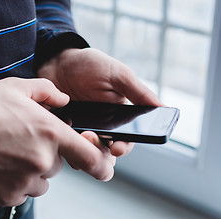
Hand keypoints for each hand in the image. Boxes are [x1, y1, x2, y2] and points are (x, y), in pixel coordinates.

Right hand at [0, 78, 115, 205]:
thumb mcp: (17, 87)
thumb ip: (49, 91)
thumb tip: (64, 100)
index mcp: (50, 134)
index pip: (89, 156)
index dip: (101, 164)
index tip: (104, 169)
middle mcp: (42, 161)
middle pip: (58, 165)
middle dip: (47, 155)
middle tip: (23, 141)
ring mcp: (24, 182)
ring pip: (41, 180)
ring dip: (32, 170)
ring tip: (8, 152)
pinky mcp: (7, 196)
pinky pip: (22, 192)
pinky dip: (15, 182)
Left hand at [37, 48, 162, 155]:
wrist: (57, 62)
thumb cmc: (90, 65)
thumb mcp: (117, 74)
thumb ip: (138, 92)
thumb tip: (163, 107)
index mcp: (119, 117)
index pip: (126, 141)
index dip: (123, 148)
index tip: (117, 149)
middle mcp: (101, 128)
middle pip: (105, 153)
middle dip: (100, 152)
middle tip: (91, 137)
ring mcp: (80, 131)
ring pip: (85, 154)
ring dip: (83, 150)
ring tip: (78, 133)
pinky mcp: (62, 132)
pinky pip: (65, 147)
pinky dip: (64, 147)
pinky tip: (61, 134)